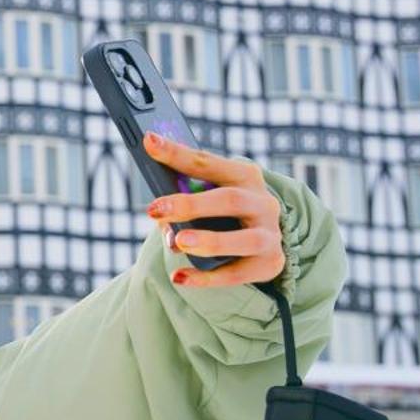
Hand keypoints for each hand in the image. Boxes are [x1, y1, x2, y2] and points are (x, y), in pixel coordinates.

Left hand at [141, 132, 285, 288]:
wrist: (263, 243)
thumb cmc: (223, 214)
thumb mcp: (208, 198)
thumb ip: (186, 202)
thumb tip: (162, 222)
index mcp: (245, 176)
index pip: (208, 163)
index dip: (177, 153)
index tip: (149, 142)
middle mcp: (263, 203)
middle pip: (230, 200)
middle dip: (191, 204)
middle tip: (155, 209)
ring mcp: (270, 235)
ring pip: (244, 239)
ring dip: (210, 240)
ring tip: (179, 242)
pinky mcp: (268, 264)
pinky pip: (237, 274)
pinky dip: (207, 278)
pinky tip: (180, 277)